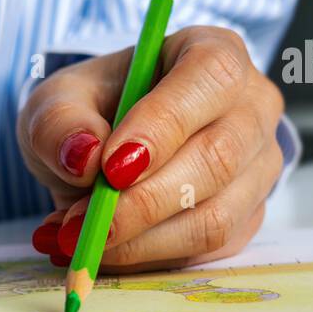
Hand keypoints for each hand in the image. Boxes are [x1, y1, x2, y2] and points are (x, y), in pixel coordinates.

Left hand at [17, 26, 284, 271]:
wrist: (101, 154)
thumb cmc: (89, 114)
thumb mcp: (55, 104)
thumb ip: (59, 123)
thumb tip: (85, 157)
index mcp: (212, 52)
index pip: (210, 76)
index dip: (163, 123)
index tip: (111, 166)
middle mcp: (250, 106)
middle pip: (217, 157)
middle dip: (141, 202)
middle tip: (80, 225)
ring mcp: (257, 165)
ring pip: (216, 216)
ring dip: (139, 240)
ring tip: (78, 240)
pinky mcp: (246, 217)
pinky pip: (207, 250)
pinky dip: (146, 259)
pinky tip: (102, 252)